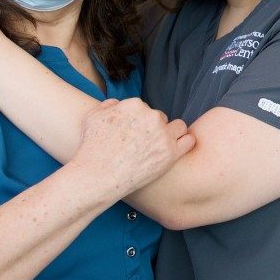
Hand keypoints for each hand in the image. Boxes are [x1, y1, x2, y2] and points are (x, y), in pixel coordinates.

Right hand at [71, 99, 194, 197]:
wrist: (97, 176)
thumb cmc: (91, 148)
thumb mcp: (93, 117)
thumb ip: (108, 105)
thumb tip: (117, 104)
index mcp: (135, 105)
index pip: (145, 109)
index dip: (139, 122)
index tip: (134, 134)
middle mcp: (151, 116)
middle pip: (160, 118)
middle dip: (154, 129)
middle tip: (144, 145)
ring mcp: (163, 135)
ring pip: (178, 127)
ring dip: (172, 134)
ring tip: (161, 147)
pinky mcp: (171, 153)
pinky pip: (188, 141)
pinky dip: (184, 144)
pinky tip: (175, 151)